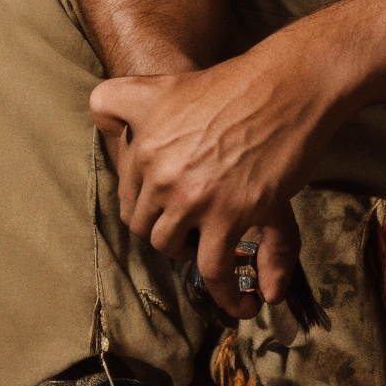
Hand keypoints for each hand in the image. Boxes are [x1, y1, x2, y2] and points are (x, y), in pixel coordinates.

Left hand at [89, 44, 331, 318]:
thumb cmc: (231, 86)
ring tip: (209, 248)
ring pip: (172, 248)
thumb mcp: (162, 85)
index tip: (171, 204)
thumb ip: (119, 104)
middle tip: (194, 224)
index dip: (149, 202)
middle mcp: (160, 171)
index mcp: (142, 143)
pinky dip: (226, 292)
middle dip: (167, 228)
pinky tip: (241, 301)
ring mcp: (194, 195)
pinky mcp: (231, 213)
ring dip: (188, 253)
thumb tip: (98, 124)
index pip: (128, 194)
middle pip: (145, 225)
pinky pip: (215, 269)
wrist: (287, 84)